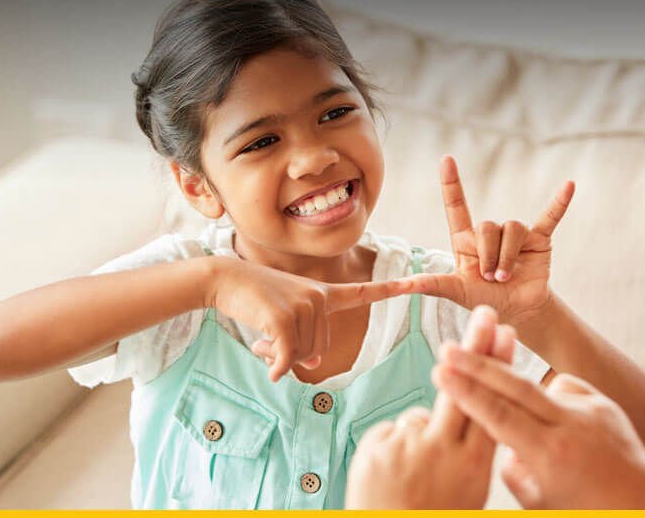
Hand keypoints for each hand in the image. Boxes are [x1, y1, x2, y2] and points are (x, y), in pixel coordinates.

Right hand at [208, 256, 410, 381]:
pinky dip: (275, 366)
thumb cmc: (255, 297)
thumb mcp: (284, 315)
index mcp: (323, 293)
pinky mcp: (284, 318)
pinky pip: (286, 358)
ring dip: (279, 357)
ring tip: (261, 337)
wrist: (226, 279)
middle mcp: (319, 298)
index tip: (418, 282)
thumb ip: (304, 336)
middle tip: (268, 340)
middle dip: (293, 353)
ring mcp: (303, 306)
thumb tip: (313, 365)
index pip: (362, 292)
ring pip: (303, 356)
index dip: (392, 290)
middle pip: (319, 349)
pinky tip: (263, 360)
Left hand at [344, 305, 515, 508]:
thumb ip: (467, 454)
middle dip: (477, 346)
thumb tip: (468, 415)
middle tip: (486, 313)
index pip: (492, 405)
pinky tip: (391, 478)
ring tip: (413, 480)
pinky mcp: (378, 444)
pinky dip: (394, 448)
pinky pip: (393, 431)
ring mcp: (410, 446)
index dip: (500, 368)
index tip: (508, 336)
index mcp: (474, 467)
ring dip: (420, 440)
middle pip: (464, 386)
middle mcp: (445, 451)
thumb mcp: (465, 494)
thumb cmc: (431, 517)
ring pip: (421, 414)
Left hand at [401, 155, 574, 322]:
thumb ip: (431, 284)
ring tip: (505, 277)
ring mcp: (515, 235)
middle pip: (487, 226)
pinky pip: (550, 217)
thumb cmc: (482, 300)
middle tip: (490, 278)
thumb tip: (401, 285)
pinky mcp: (539, 241)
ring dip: (507, 256)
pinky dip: (559, 203)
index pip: (456, 206)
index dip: (451, 183)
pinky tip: (569, 186)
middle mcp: (489, 233)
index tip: (446, 159)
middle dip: (488, 254)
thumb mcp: (455, 292)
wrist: (516, 312)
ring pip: (511, 228)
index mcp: (465, 240)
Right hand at [433, 346, 644, 507]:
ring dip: (508, 379)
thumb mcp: (537, 503)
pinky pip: (561, 388)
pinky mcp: (602, 403)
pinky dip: (547, 397)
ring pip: (537, 385)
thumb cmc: (588, 513)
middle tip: (449, 348)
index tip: (441, 372)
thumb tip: (495, 439)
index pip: (497, 415)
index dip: (466, 391)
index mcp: (551, 456)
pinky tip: (546, 413)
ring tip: (489, 380)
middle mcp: (571, 428)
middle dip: (477, 363)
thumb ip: (509, 467)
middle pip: (515, 386)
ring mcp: (589, 411)